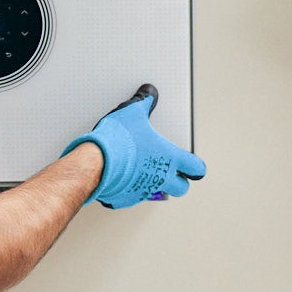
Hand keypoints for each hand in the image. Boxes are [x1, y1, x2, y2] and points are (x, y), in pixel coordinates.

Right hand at [64, 85, 205, 209]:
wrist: (94, 162)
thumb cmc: (118, 139)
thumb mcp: (133, 112)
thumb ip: (144, 102)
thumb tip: (149, 92)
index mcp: (170, 157)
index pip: (196, 168)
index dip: (195, 167)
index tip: (193, 166)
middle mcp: (161, 177)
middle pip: (181, 188)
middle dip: (178, 181)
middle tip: (169, 172)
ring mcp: (144, 191)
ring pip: (156, 192)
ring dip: (151, 183)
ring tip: (137, 170)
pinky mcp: (125, 198)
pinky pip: (131, 196)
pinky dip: (127, 189)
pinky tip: (119, 177)